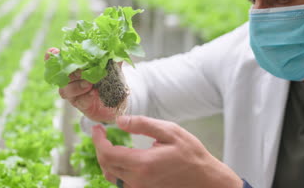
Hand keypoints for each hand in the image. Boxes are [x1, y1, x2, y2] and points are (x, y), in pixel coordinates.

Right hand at [44, 47, 118, 122]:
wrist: (119, 100)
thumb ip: (109, 57)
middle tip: (81, 70)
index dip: (52, 55)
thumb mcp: (112, 66)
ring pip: (64, 90)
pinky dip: (86, 96)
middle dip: (68, 71)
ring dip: (76, 86)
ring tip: (89, 84)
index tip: (54, 51)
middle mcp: (71, 78)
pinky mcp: (80, 104)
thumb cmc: (112, 79)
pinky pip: (78, 100)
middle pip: (60, 74)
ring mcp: (73, 92)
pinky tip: (94, 93)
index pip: (58, 59)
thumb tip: (112, 47)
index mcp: (76, 65)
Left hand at [92, 115, 242, 187]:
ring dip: (106, 160)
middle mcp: (137, 181)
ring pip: (111, 176)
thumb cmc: (191, 154)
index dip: (98, 140)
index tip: (97, 128)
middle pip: (106, 165)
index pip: (107, 153)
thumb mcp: (170, 132)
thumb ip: (143, 124)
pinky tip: (123, 158)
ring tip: (109, 144)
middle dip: (100, 148)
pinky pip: (121, 182)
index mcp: (142, 164)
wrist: (206, 181)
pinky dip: (116, 169)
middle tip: (101, 134)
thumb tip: (120, 121)